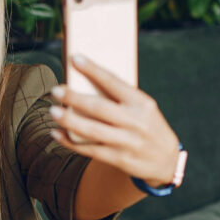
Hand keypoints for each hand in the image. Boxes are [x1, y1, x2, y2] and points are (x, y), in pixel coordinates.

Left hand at [49, 55, 180, 187]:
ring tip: (53, 111)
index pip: (114, 82)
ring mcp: (127, 142)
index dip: (93, 70)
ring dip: (69, 121)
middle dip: (75, 98)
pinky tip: (57, 134)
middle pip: (99, 108)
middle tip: (56, 90)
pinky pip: (90, 150)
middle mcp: (135, 122)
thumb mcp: (144, 109)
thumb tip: (85, 83)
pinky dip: (71, 142)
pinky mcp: (119, 159)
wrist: (167, 161)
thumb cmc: (148, 127)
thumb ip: (121, 99)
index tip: (75, 59)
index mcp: (142, 103)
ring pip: (92, 130)